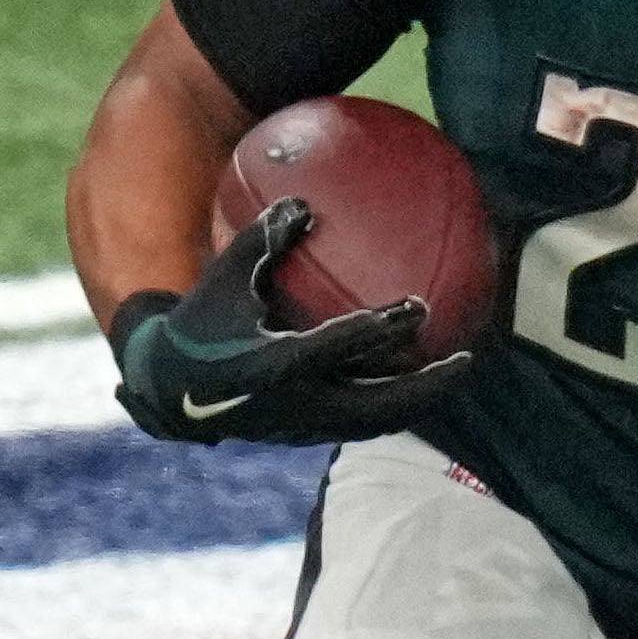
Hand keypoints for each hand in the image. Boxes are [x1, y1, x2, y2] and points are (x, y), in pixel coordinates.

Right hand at [111, 198, 470, 445]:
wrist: (170, 393)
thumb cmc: (200, 324)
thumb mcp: (224, 278)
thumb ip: (262, 239)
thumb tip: (303, 202)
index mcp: (272, 366)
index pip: (337, 348)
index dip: (380, 329)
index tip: (417, 308)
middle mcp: (295, 405)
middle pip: (377, 406)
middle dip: (425, 385)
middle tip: (467, 357)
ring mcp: (304, 428)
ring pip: (376, 422)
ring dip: (419, 400)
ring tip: (454, 372)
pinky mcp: (307, 436)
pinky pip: (363, 423)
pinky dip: (395, 404)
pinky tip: (418, 379)